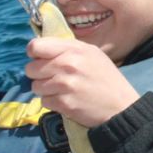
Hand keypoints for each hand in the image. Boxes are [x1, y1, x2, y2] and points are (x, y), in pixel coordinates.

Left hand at [25, 37, 139, 126]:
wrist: (121, 106)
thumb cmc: (106, 79)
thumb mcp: (92, 54)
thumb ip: (67, 49)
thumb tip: (40, 50)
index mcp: (74, 49)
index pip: (35, 46)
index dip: (34, 54)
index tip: (41, 60)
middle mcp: (67, 64)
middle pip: (31, 68)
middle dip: (39, 75)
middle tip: (54, 78)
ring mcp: (65, 84)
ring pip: (35, 86)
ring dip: (45, 90)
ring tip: (62, 90)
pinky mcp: (64, 103)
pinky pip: (44, 101)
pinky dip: (52, 102)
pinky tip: (66, 100)